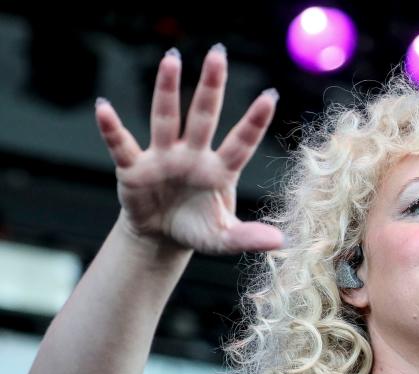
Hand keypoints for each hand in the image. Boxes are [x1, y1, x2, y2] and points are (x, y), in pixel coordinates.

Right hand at [95, 44, 283, 253]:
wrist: (160, 236)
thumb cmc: (197, 229)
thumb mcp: (223, 239)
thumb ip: (248, 238)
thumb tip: (280, 241)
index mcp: (219, 170)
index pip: (241, 142)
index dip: (255, 121)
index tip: (271, 96)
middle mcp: (192, 155)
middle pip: (203, 116)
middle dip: (211, 86)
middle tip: (218, 53)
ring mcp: (163, 157)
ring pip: (166, 118)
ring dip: (167, 89)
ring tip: (172, 59)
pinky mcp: (134, 167)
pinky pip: (122, 144)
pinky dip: (111, 128)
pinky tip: (104, 109)